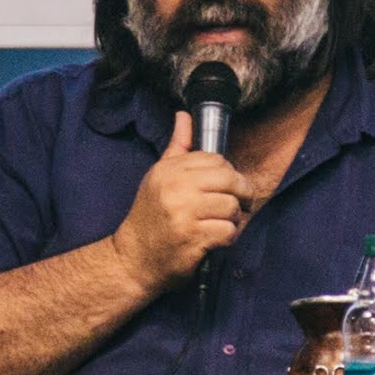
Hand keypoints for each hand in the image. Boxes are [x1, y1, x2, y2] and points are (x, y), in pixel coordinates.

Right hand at [111, 115, 252, 295]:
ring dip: (234, 218)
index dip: (228, 173)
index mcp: (169, 170)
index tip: (228, 186)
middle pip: (229, 180)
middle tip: (241, 204)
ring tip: (223, 223)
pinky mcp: (193, 239)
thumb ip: (177, 147)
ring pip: (232, 206)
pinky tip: (217, 239)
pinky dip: (228, 238)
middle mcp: (175, 188)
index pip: (216, 160)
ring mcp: (184, 214)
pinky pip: (228, 231)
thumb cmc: (150, 217)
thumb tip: (184, 115)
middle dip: (242, 193)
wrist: (132, 259)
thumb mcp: (158, 177)